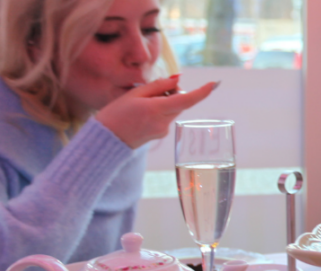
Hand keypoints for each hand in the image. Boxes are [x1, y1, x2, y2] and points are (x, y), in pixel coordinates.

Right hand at [95, 77, 217, 148]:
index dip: (202, 91)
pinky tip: (142, 114)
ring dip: (165, 102)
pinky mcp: (161, 135)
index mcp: (156, 109)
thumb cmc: (115, 114)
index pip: (186, 100)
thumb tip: (178, 79)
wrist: (106, 141)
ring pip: (173, 109)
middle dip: (172, 92)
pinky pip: (166, 117)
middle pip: (180, 102)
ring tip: (142, 104)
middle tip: (152, 90)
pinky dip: (159, 111)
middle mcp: (164, 122)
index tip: (214, 83)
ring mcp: (163, 130)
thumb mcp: (134, 94)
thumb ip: (158, 86)